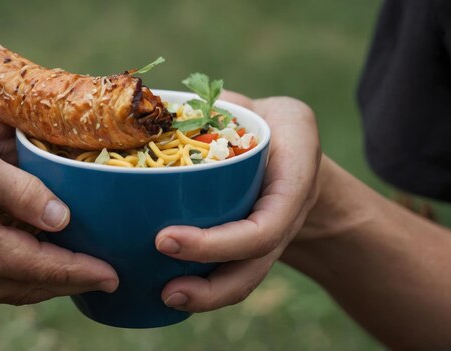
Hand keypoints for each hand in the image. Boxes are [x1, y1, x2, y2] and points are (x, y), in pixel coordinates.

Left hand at [155, 92, 320, 310]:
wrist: (296, 152)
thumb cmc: (269, 123)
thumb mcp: (253, 105)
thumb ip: (214, 108)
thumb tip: (156, 110)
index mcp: (294, 175)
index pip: (265, 226)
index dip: (218, 243)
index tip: (165, 239)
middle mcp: (287, 212)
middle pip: (256, 263)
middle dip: (213, 284)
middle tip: (166, 290)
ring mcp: (273, 233)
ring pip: (248, 276)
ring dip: (209, 296)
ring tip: (165, 297)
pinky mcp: (255, 244)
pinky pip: (236, 270)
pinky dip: (206, 284)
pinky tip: (168, 286)